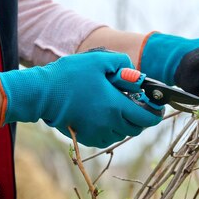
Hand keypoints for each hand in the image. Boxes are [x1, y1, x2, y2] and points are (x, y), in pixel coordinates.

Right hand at [0, 51, 162, 146]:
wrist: (42, 94)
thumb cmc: (70, 75)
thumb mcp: (98, 60)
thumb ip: (122, 64)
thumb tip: (136, 74)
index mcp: (116, 106)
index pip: (146, 118)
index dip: (155, 114)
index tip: (157, 108)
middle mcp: (109, 124)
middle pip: (136, 128)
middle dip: (140, 118)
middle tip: (135, 104)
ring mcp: (97, 134)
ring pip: (121, 134)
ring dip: (125, 124)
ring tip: (116, 108)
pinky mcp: (86, 138)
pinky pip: (106, 138)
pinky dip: (110, 130)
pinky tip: (102, 116)